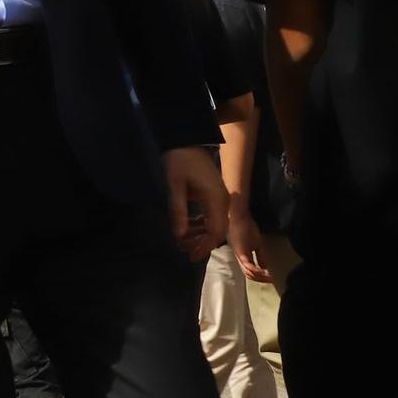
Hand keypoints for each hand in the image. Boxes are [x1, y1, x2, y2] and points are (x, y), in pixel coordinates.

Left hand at [163, 147, 225, 261]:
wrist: (187, 141)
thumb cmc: (180, 161)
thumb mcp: (175, 186)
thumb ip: (178, 211)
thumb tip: (179, 236)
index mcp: (216, 200)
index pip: (216, 231)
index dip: (204, 246)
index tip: (191, 256)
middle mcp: (222, 202)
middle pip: (217, 231)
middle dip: (201, 243)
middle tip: (183, 250)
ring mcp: (220, 199)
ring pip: (214, 225)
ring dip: (199, 235)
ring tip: (181, 243)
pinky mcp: (214, 196)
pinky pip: (210, 216)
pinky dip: (199, 225)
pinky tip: (186, 230)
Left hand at [226, 201, 271, 283]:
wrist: (239, 215)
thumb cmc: (246, 227)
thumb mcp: (256, 244)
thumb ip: (260, 256)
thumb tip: (265, 267)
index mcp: (243, 257)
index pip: (251, 274)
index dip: (261, 278)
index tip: (272, 279)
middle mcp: (239, 258)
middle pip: (249, 276)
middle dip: (262, 279)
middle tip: (272, 279)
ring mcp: (239, 254)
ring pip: (247, 272)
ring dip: (260, 276)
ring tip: (269, 276)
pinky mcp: (240, 250)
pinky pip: (246, 263)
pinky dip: (255, 270)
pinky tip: (262, 271)